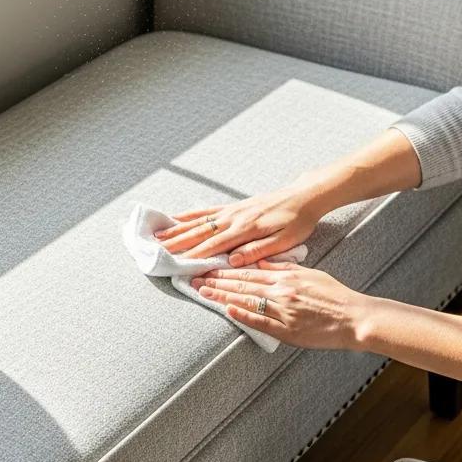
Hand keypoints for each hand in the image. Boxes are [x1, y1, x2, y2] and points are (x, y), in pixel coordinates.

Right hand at [153, 175, 327, 265]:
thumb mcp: (283, 241)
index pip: (215, 245)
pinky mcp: (234, 206)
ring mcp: (232, 210)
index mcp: (246, 229)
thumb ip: (257, 251)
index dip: (195, 256)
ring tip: (158, 236)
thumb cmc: (297, 222)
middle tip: (157, 252)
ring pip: (199, 221)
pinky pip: (207, 210)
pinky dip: (189, 214)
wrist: (304, 196)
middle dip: (178, 243)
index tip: (177, 264)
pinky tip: (176, 217)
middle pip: (200, 232)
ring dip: (177, 229)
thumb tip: (234, 261)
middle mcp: (234, 218)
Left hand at [190, 260, 368, 349]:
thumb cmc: (335, 296)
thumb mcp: (310, 273)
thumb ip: (284, 268)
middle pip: (242, 285)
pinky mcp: (287, 330)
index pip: (248, 271)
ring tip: (201, 292)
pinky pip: (261, 322)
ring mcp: (283, 311)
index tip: (207, 267)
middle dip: (215, 281)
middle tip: (193, 279)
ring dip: (222, 296)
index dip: (225, 269)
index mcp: (286, 277)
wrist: (354, 318)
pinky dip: (243, 315)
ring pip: (247, 301)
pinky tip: (227, 310)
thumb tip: (261, 260)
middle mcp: (282, 292)